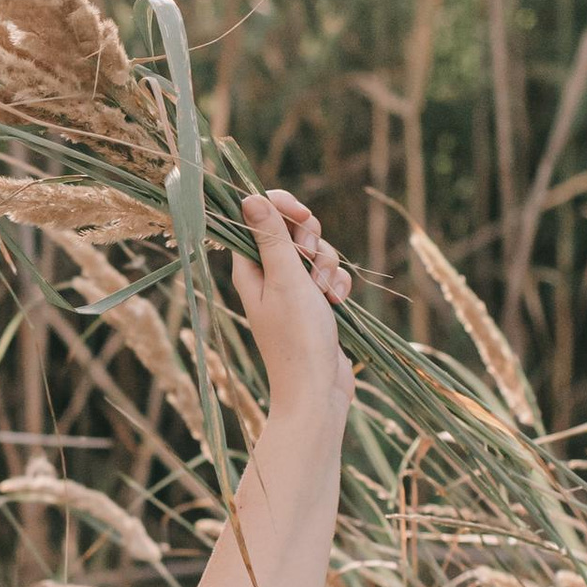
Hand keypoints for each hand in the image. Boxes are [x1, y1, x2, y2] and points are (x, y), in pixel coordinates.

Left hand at [228, 188, 354, 423]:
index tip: (301, 215)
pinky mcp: (314, 304)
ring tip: (325, 293)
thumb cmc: (296, 336)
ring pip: (316, 253)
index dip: (282, 209)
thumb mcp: (286, 279)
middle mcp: (267, 275)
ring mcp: (292, 290)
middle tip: (310, 261)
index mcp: (249, 267)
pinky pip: (329, 277)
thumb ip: (271, 237)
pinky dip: (337, 285)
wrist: (317, 388)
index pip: (259, 218)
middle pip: (292, 231)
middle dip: (311, 241)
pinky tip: (338, 303)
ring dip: (327, 266)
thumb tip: (249, 197)